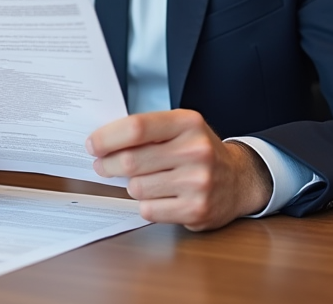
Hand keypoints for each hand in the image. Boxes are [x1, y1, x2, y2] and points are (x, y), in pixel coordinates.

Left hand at [85, 109, 272, 230]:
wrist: (239, 180)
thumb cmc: (199, 151)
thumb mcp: (180, 128)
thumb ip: (147, 130)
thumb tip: (102, 142)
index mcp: (188, 123)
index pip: (136, 128)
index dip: (107, 137)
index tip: (92, 145)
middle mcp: (196, 151)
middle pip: (131, 160)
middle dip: (109, 164)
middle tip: (103, 165)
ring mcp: (198, 182)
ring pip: (137, 187)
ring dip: (132, 185)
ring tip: (143, 180)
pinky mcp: (197, 210)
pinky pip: (149, 210)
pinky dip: (146, 204)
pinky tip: (159, 196)